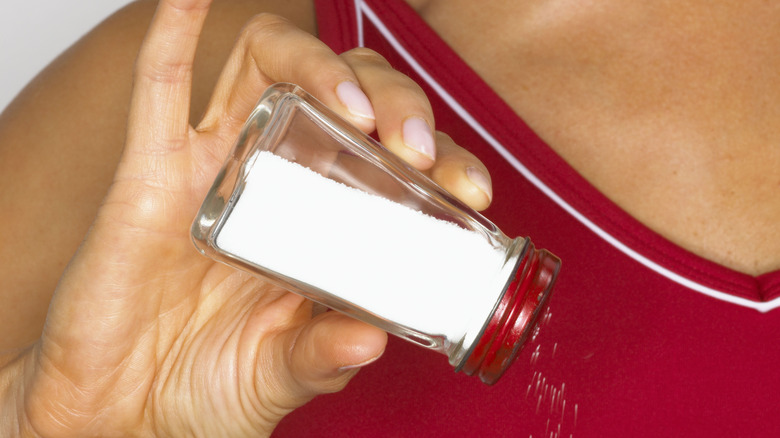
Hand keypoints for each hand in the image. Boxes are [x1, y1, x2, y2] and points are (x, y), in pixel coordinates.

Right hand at [2, 0, 492, 435]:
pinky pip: (157, 87)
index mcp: (324, 220)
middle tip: (417, 150)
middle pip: (344, 95)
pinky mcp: (151, 174)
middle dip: (395, 104)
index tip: (471, 190)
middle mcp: (278, 179)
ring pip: (268, 66)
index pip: (396, 158)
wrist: (126, 413)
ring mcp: (215, 166)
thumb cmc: (208, 386)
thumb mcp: (285, 373)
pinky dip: (173, 33)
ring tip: (352, 106)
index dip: (444, 158)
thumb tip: (373, 336)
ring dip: (319, 65)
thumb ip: (326, 354)